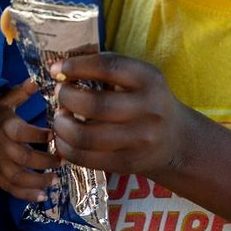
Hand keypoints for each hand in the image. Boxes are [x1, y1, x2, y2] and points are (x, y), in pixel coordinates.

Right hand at [0, 79, 59, 201]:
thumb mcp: (0, 99)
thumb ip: (20, 92)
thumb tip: (37, 81)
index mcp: (4, 126)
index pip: (22, 132)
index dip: (39, 134)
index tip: (54, 134)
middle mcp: (1, 146)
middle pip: (25, 158)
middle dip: (46, 161)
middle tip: (63, 160)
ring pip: (19, 177)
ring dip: (39, 181)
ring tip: (56, 179)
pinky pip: (10, 189)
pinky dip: (26, 195)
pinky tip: (42, 196)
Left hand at [51, 53, 189, 178]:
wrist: (175, 140)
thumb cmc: (143, 98)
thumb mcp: (136, 75)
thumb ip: (104, 67)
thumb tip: (60, 67)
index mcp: (149, 79)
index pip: (108, 66)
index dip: (76, 66)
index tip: (56, 68)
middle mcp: (148, 110)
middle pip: (95, 105)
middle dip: (67, 97)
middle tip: (60, 93)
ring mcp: (139, 141)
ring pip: (86, 136)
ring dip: (62, 125)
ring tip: (60, 116)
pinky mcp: (127, 164)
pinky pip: (86, 159)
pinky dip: (66, 147)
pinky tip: (63, 137)